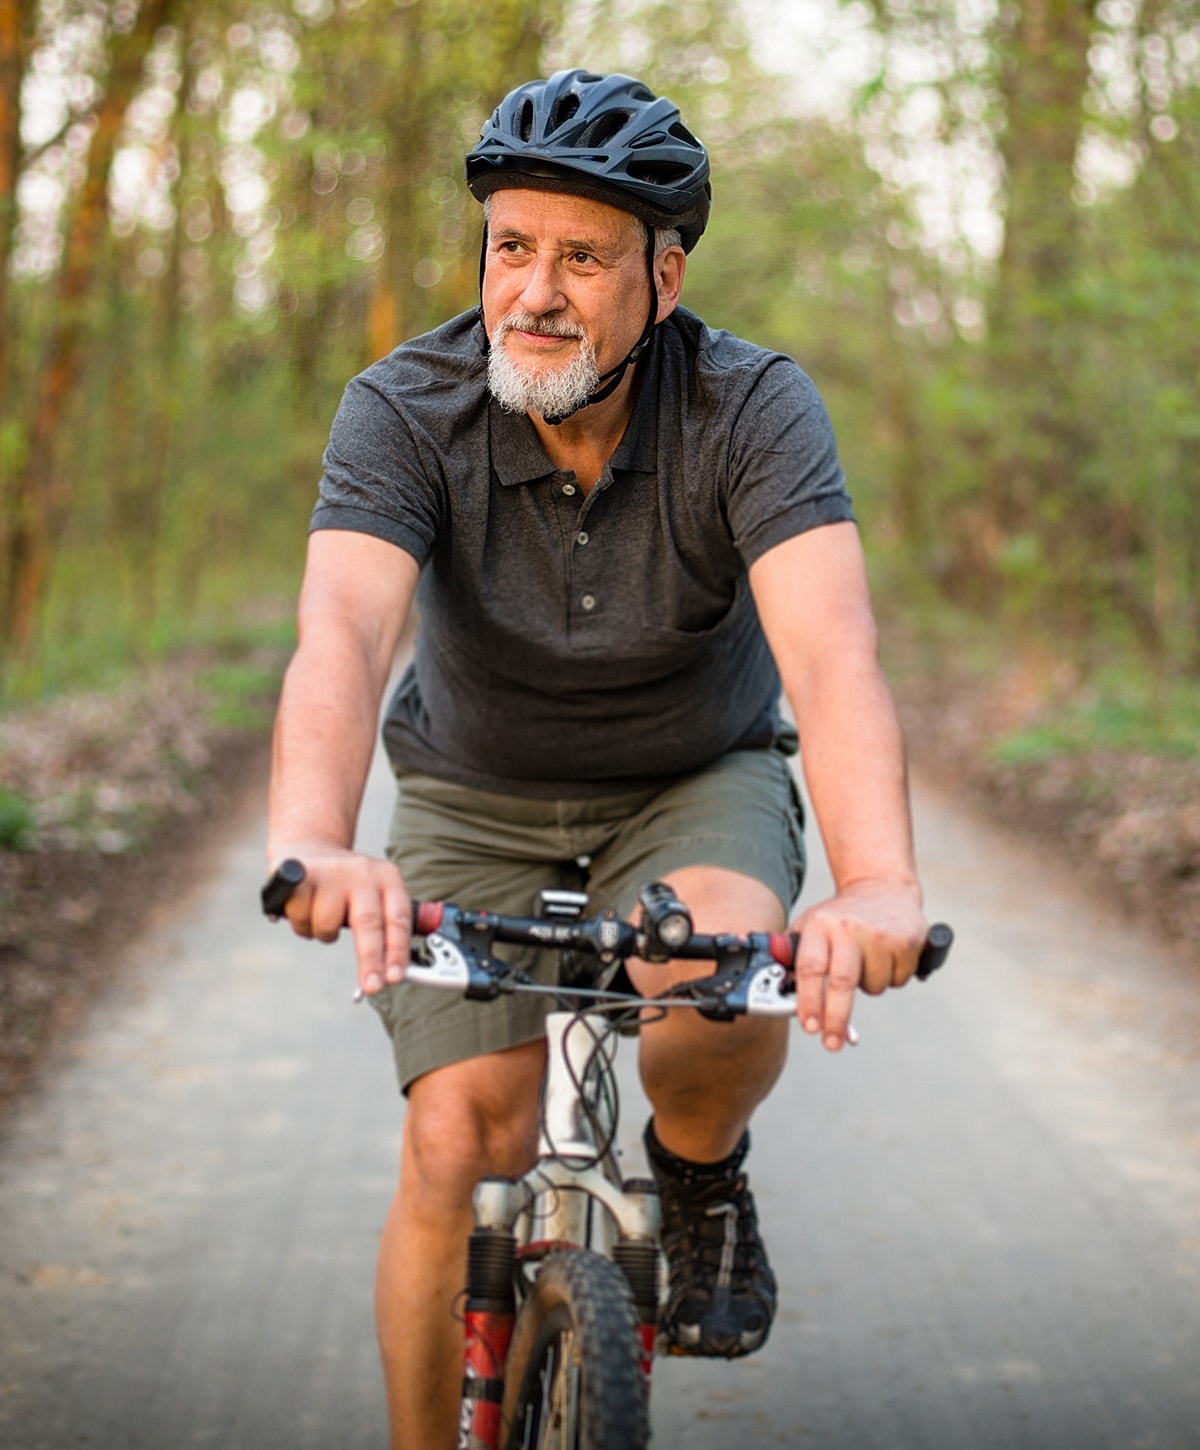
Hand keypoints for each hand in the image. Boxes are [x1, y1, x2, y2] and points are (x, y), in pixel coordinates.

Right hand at [267, 843, 411, 998]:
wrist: (311, 847)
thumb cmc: (347, 885)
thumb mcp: (376, 895)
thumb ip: (388, 927)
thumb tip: (398, 971)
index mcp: (388, 879)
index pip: (398, 918)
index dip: (398, 951)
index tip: (395, 977)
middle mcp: (363, 872)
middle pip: (369, 923)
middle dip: (371, 960)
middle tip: (372, 986)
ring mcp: (332, 870)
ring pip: (327, 924)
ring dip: (322, 933)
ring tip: (322, 918)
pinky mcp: (301, 872)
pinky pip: (300, 915)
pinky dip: (300, 923)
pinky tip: (304, 908)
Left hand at [790, 880, 926, 1052]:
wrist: (883, 887)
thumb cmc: (840, 918)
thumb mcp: (811, 927)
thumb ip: (794, 959)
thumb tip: (776, 995)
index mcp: (820, 925)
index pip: (810, 968)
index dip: (809, 1001)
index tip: (809, 1026)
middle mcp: (848, 928)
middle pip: (841, 983)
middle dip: (835, 1018)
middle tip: (831, 1042)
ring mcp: (880, 934)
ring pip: (873, 986)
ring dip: (869, 986)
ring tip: (866, 961)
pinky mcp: (907, 941)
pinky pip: (897, 980)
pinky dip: (891, 977)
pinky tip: (886, 955)